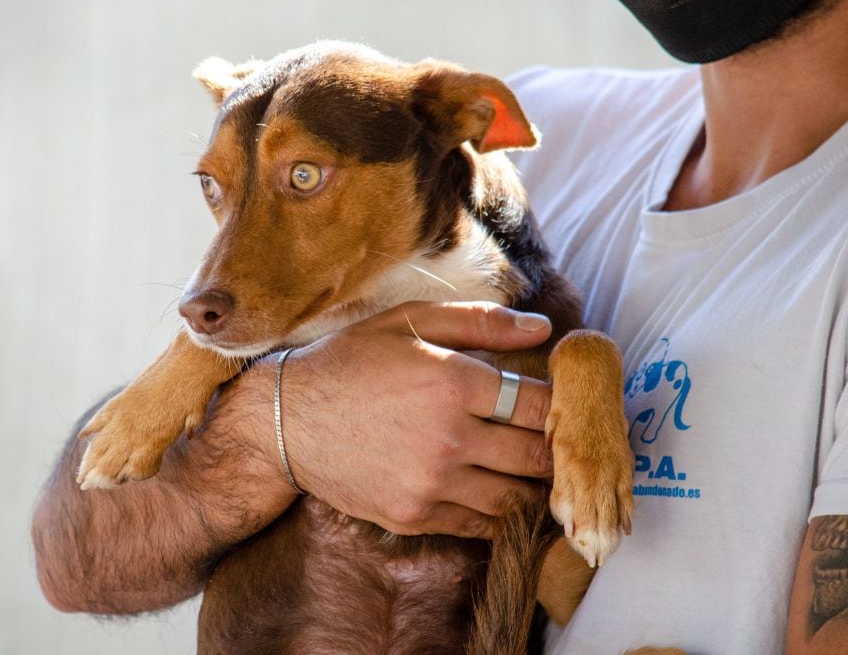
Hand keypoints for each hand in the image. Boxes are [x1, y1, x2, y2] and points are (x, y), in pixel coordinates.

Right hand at [277, 301, 554, 538]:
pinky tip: (493, 490)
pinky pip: (480, 525)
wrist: (285, 421)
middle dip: (556, 449)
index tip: (563, 404)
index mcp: (454, 383)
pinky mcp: (413, 517)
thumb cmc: (349, 362)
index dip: (563, 406)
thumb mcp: (408, 323)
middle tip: (561, 442)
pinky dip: (497, 513)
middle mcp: (449, 438)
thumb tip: (543, 329)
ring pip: (516, 498)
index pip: (543, 405)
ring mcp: (431, 484)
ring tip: (529, 469)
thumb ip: (480, 323)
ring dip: (532, 486)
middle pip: (538, 456)